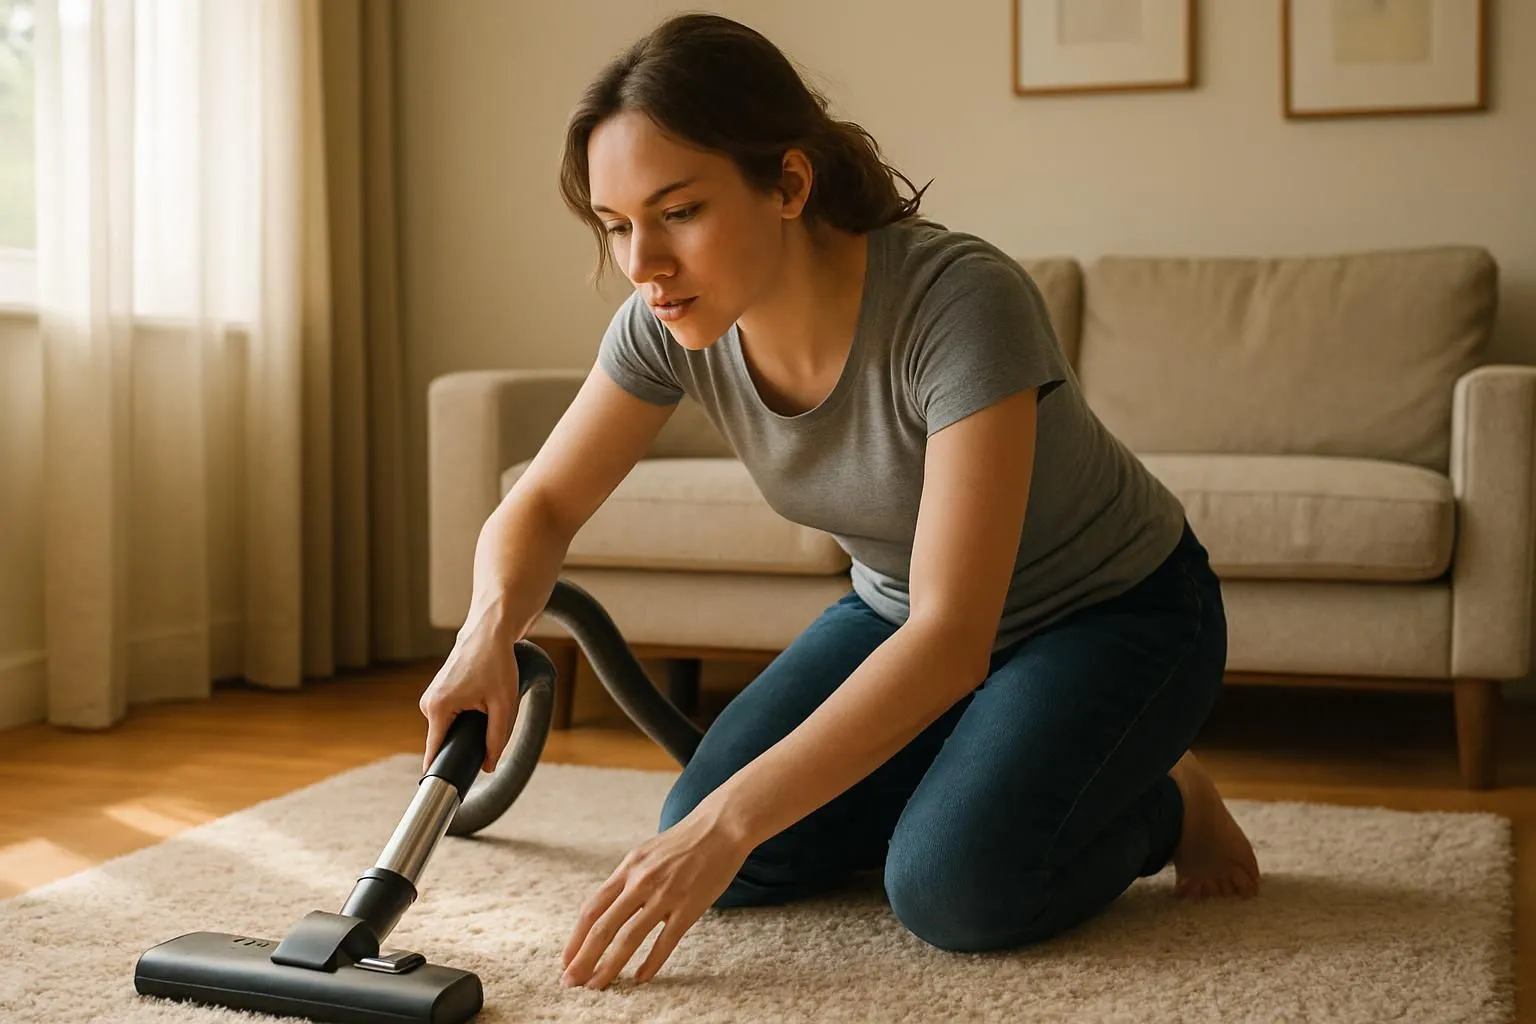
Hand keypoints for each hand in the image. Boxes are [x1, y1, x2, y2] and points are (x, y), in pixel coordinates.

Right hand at [418, 601, 520, 773]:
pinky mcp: (438, 693)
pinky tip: (480, 700)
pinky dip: (466, 715)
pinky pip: (451, 717)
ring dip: (469, 724)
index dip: (439, 770)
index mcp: (438, 708)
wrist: (489, 632)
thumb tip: (488, 766)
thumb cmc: (497, 664)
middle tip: (489, 720)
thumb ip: (496, 739)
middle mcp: (428, 704)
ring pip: (451, 727)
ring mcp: (430, 697)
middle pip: (446, 739)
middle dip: (467, 739)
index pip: (434, 750)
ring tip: (486, 703)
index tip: (439, 790)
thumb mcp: (503, 705)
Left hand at [560, 802, 751, 989]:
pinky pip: (666, 941)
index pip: (592, 909)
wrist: (721, 827)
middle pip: (602, 927)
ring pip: (628, 938)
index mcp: (628, 868)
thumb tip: (608, 911)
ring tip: (597, 987)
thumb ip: (627, 881)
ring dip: (609, 966)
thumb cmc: (682, 842)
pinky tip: (641, 978)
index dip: (575, 939)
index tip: (566, 962)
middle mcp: (641, 882)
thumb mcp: (645, 854)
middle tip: (570, 983)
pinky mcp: (690, 906)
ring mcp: (665, 895)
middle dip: (583, 959)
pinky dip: (651, 963)